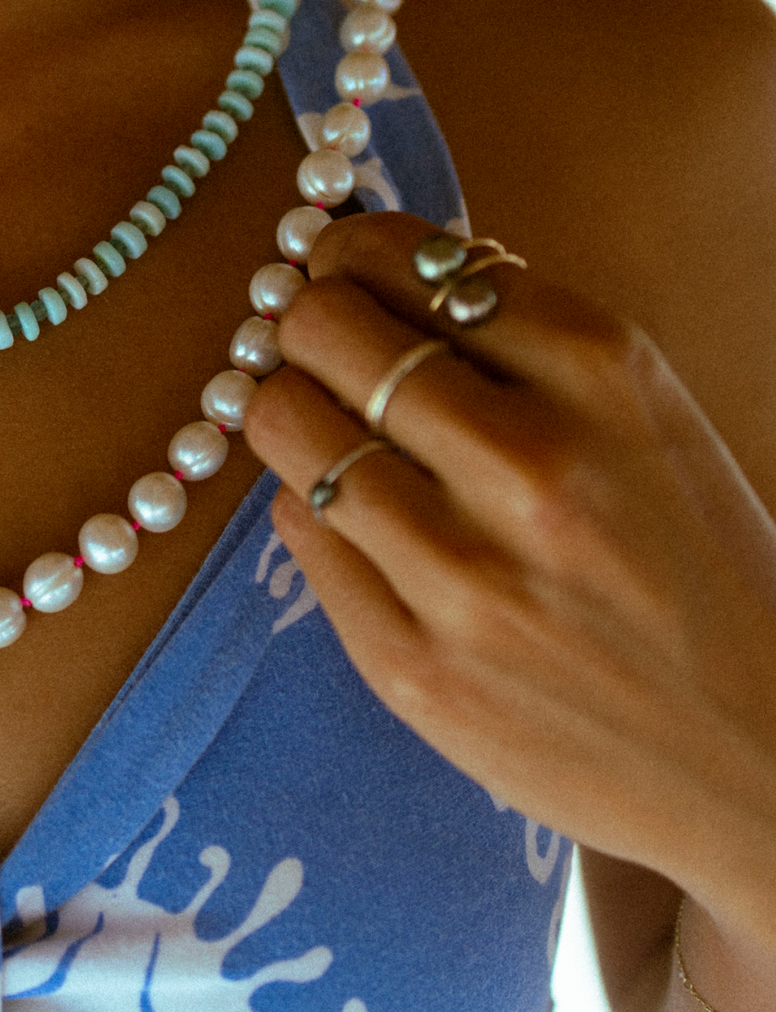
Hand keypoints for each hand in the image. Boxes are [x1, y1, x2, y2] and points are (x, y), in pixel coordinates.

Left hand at [243, 211, 775, 953]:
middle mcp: (532, 465)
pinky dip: (308, 505)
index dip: (348, 252)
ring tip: (319, 426)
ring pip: (283, 424)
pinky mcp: (410, 665)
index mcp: (605, 375)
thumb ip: (524, 340)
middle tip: (312, 343)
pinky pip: (298, 530)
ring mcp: (464, 575)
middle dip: (304, 322)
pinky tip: (352, 515)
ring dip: (284, 410)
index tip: (335, 267)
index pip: (409, 260)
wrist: (756, 759)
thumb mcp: (647, 420)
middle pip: (325, 329)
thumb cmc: (693, 571)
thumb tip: (375, 267)